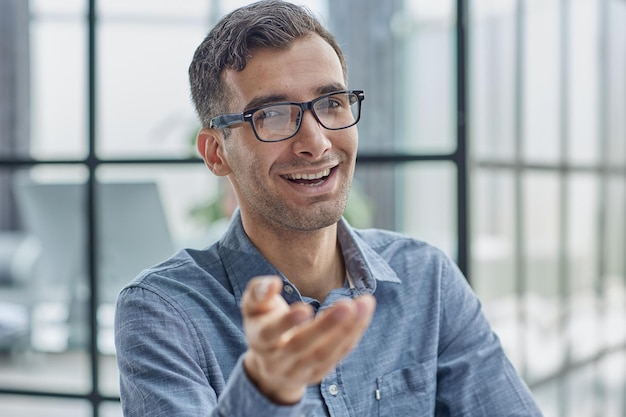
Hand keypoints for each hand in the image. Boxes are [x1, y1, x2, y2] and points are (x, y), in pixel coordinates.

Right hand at [241, 276, 375, 404]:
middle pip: (302, 345)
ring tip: (364, 304)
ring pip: (324, 353)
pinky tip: (363, 313)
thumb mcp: (252, 306)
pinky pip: (338, 355)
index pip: (271, 333)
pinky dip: (353, 334)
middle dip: (326, 325)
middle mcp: (278, 360)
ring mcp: (299, 370)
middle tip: (347, 304)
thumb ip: (258, 292)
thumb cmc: (263, 323)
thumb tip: (273, 283)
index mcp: (260, 340)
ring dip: (347, 329)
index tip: (305, 307)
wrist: (270, 364)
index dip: (287, 323)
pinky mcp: (318, 373)